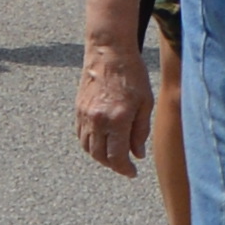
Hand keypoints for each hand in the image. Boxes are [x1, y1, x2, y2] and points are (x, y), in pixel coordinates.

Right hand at [73, 31, 150, 179]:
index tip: (132, 172)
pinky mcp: (78, 109)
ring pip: (88, 148)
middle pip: (100, 156)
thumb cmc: (133, 74)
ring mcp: (85, 115)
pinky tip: (102, 141)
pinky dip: (90, 144)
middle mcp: (98, 120)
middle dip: (113, 165)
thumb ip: (141, 131)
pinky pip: (81, 135)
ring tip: (114, 154)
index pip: (117, 156)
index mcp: (118, 119)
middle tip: (124, 165)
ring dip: (100, 156)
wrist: (109, 52)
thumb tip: (137, 154)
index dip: (124, 169)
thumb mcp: (145, 102)